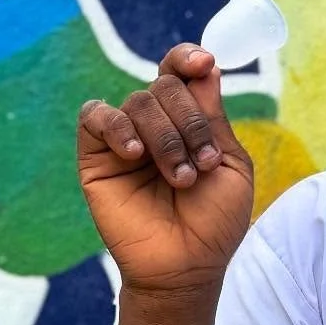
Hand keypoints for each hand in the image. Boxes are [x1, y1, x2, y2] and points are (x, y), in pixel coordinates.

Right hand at [77, 45, 253, 292]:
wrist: (187, 266)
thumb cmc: (214, 222)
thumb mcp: (229, 164)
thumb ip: (213, 117)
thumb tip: (206, 66)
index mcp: (188, 121)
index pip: (180, 73)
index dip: (187, 58)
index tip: (203, 63)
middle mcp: (156, 124)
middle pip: (164, 86)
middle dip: (189, 122)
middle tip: (202, 164)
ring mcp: (125, 139)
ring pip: (137, 102)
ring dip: (165, 138)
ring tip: (179, 178)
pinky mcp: (96, 158)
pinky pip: (95, 117)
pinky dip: (117, 126)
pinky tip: (134, 153)